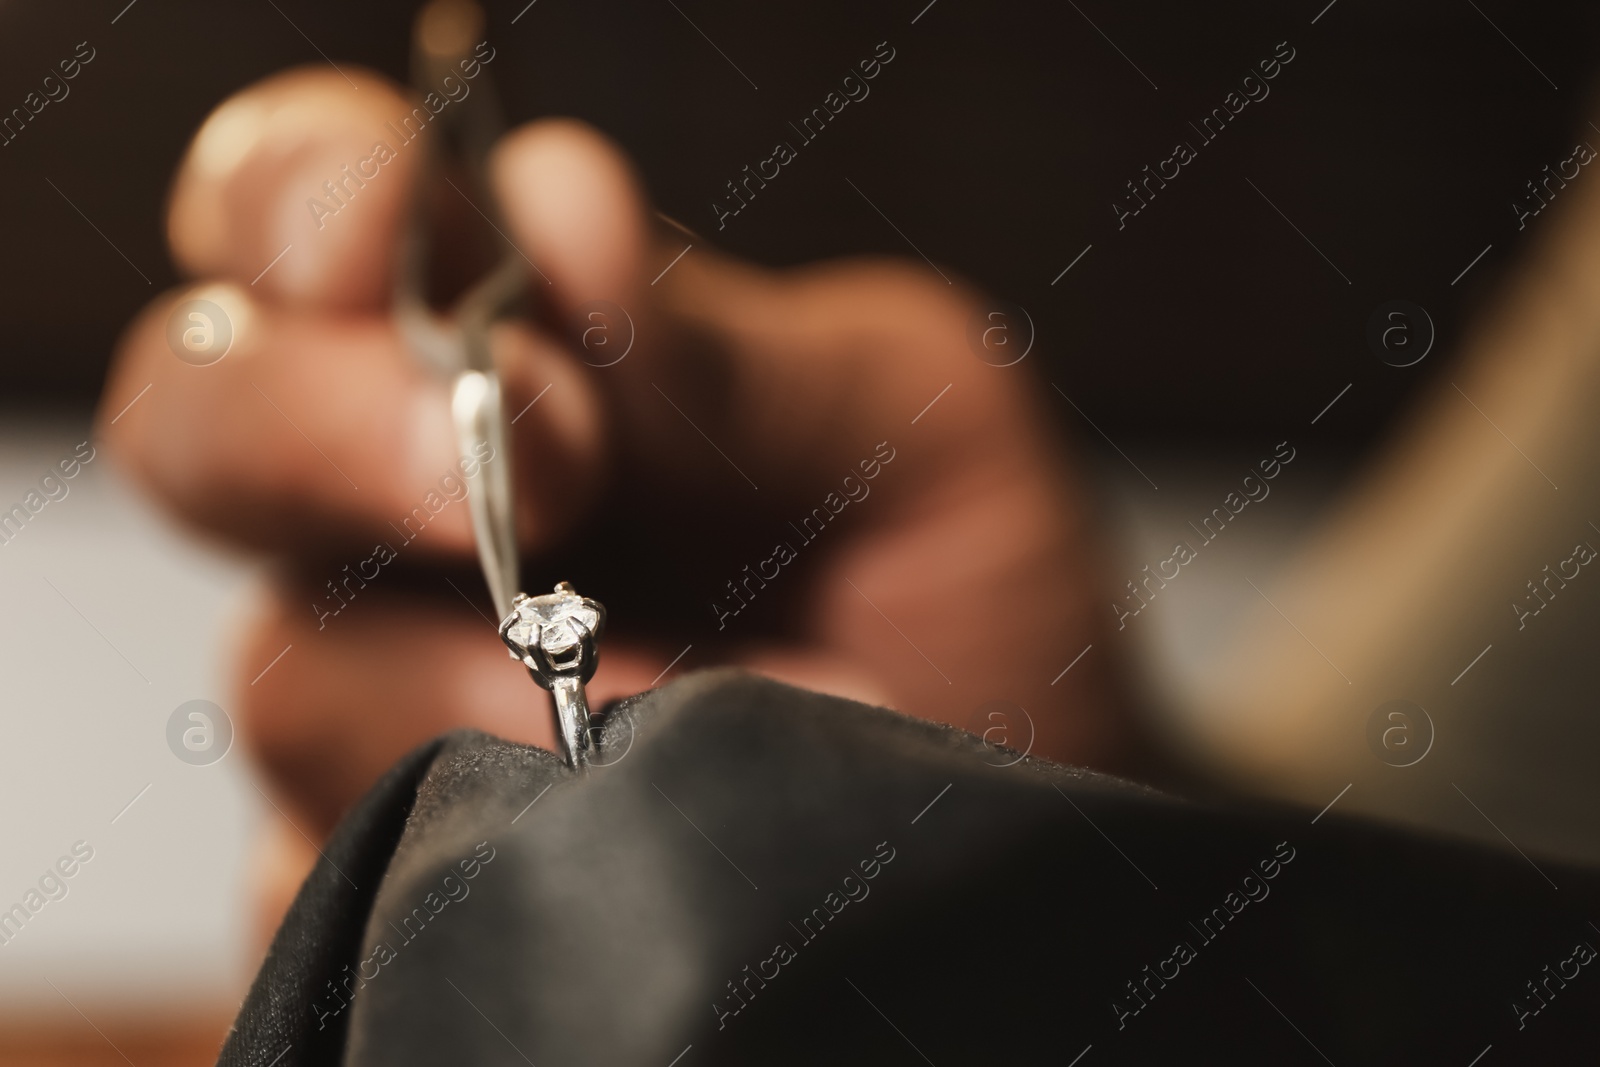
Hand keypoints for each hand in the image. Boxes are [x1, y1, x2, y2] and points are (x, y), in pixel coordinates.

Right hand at [100, 67, 1136, 837]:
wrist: (995, 824)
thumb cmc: (964, 608)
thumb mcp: (907, 427)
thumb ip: (724, 340)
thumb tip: (554, 216)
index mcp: (525, 354)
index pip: (314, 214)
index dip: (310, 201)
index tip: (401, 249)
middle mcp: (418, 510)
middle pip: (204, 419)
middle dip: (317, 431)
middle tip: (517, 489)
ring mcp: (387, 695)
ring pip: (288, 668)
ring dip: (482, 688)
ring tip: (697, 712)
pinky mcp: (387, 869)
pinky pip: (333, 868)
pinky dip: (481, 854)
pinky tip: (616, 844)